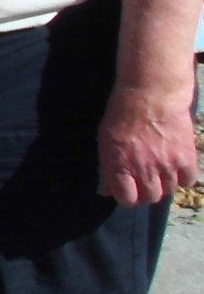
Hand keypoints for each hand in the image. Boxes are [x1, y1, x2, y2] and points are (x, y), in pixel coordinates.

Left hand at [99, 82, 198, 205]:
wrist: (151, 94)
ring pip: (169, 191)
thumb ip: (107, 168)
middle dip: (147, 192)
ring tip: (161, 169)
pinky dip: (183, 177)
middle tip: (146, 180)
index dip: (128, 197)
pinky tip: (177, 166)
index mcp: (119, 165)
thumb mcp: (106, 139)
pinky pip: (188, 181)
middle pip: (150, 198)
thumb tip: (105, 191)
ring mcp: (166, 165)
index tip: (130, 190)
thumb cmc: (123, 113)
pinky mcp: (186, 158)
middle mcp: (143, 169)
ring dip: (165, 184)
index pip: (127, 199)